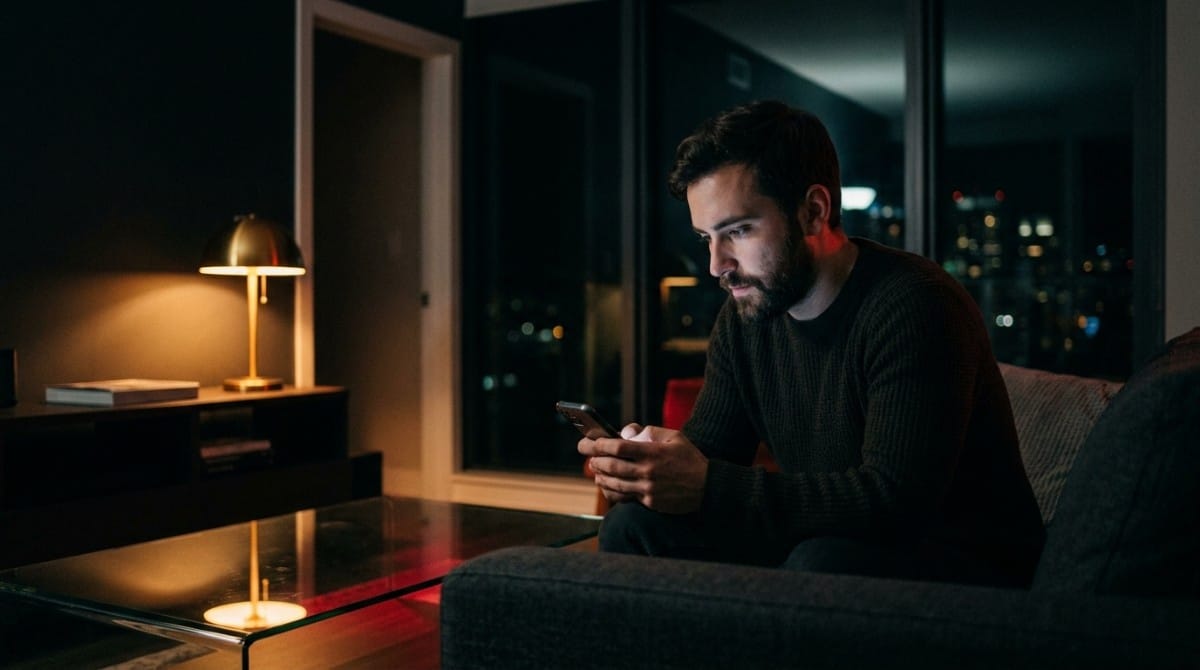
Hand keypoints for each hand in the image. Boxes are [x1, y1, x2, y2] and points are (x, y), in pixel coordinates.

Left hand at [578, 423, 707, 513]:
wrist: (708, 487)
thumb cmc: (689, 458)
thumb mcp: (674, 437)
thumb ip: (649, 431)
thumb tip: (625, 432)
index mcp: (653, 452)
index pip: (618, 447)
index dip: (599, 444)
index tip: (588, 441)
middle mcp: (648, 471)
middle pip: (612, 466)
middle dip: (594, 459)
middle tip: (586, 454)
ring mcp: (648, 488)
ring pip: (614, 483)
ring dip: (600, 476)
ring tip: (594, 469)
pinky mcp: (650, 502)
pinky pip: (624, 497)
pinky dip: (611, 491)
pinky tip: (606, 486)